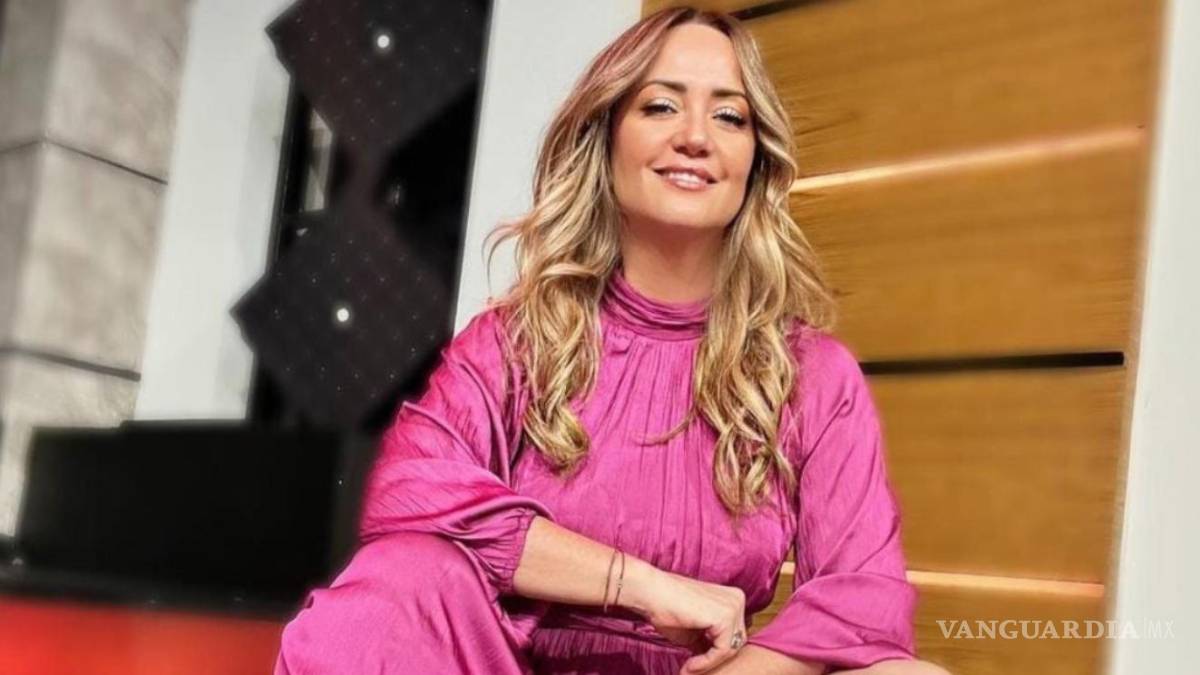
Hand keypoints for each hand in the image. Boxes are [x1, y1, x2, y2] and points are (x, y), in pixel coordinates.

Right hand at [624, 563, 747, 673]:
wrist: (651, 593)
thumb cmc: (667, 609)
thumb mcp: (694, 632)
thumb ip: (708, 643)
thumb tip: (712, 662)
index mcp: (732, 598)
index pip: (733, 635)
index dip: (714, 655)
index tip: (692, 667)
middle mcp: (737, 599)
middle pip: (735, 642)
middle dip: (713, 659)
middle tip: (691, 670)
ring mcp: (734, 606)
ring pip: (731, 648)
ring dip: (709, 663)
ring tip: (689, 669)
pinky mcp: (726, 616)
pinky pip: (722, 650)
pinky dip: (706, 662)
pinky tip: (690, 664)